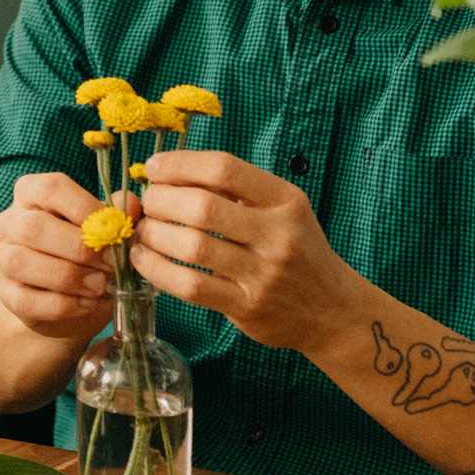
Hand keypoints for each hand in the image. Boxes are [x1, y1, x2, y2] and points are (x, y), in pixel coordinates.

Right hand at [0, 172, 120, 341]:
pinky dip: (61, 304)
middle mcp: (10, 221)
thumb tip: (133, 204)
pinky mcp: (6, 293)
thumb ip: (118, 214)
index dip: (86, 210)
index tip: (116, 232)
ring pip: (21, 262)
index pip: (50, 189)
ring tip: (100, 286)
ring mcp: (2, 258)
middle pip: (32, 227)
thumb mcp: (105, 228)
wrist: (72, 295)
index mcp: (32, 192)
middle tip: (113, 265)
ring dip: (68, 277)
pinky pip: (25, 300)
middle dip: (79, 248)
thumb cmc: (88, 251)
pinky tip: (87, 303)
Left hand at [131, 149, 371, 355]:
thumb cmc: (297, 250)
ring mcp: (264, 274)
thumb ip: (236, 191)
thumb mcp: (282, 210)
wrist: (333, 310)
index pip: (225, 168)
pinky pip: (191, 286)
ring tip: (141, 229)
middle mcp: (278, 235)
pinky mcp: (248, 307)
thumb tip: (170, 172)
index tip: (154, 168)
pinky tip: (143, 258)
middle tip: (147, 202)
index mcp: (286, 200)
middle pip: (203, 207)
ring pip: (193, 246)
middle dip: (161, 200)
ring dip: (154, 234)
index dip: (181, 164)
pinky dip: (157, 270)